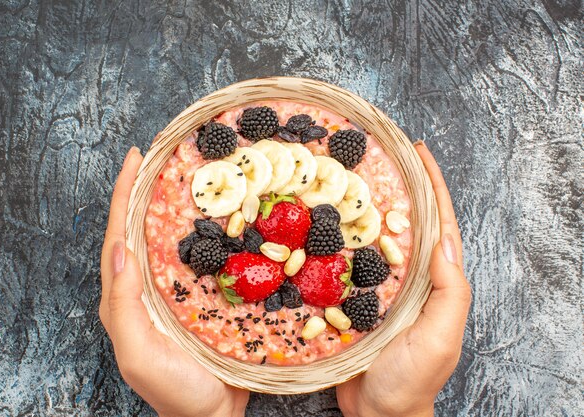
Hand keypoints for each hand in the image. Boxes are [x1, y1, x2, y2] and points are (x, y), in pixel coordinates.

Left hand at [99, 147, 249, 416]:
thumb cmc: (174, 391)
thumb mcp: (138, 353)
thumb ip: (122, 305)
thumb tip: (119, 248)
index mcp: (127, 296)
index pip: (120, 234)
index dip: (125, 194)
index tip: (137, 158)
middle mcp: (150, 286)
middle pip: (145, 227)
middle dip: (149, 189)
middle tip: (165, 154)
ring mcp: (179, 290)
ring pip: (175, 238)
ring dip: (180, 204)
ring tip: (194, 173)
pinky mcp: (206, 296)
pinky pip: (205, 256)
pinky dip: (210, 232)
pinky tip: (227, 216)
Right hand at [336, 141, 471, 416]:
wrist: (377, 413)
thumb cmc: (412, 379)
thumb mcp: (439, 338)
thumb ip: (450, 293)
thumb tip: (445, 243)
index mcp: (434, 281)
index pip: (438, 222)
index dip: (431, 185)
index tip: (418, 152)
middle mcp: (407, 276)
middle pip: (403, 220)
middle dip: (394, 184)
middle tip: (375, 153)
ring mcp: (377, 285)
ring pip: (370, 236)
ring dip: (359, 205)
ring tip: (342, 176)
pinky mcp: (350, 297)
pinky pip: (342, 261)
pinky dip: (332, 239)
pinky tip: (315, 224)